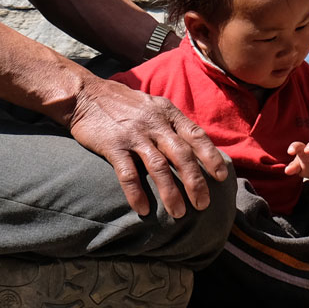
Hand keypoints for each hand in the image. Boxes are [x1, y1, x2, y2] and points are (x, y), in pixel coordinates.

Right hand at [65, 75, 229, 218]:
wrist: (86, 94)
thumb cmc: (123, 103)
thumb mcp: (153, 105)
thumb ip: (171, 123)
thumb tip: (194, 144)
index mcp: (168, 113)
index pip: (196, 135)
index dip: (211, 156)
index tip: (222, 176)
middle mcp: (155, 123)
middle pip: (182, 155)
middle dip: (195, 182)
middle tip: (204, 205)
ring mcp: (134, 134)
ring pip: (158, 167)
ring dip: (170, 193)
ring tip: (178, 214)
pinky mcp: (113, 145)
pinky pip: (128, 174)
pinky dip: (137, 193)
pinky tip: (143, 209)